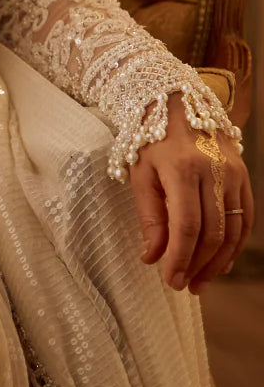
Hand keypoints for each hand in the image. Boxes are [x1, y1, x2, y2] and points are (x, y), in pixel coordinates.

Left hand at [128, 92, 253, 293]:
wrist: (175, 101)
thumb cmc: (150, 139)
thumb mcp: (139, 174)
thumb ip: (149, 217)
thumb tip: (151, 258)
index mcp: (181, 169)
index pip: (186, 226)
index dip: (180, 259)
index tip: (171, 281)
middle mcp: (213, 170)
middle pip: (213, 232)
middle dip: (199, 265)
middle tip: (185, 285)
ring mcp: (233, 172)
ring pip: (234, 229)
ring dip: (218, 261)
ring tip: (201, 280)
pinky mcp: (244, 173)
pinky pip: (246, 216)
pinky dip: (235, 244)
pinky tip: (220, 261)